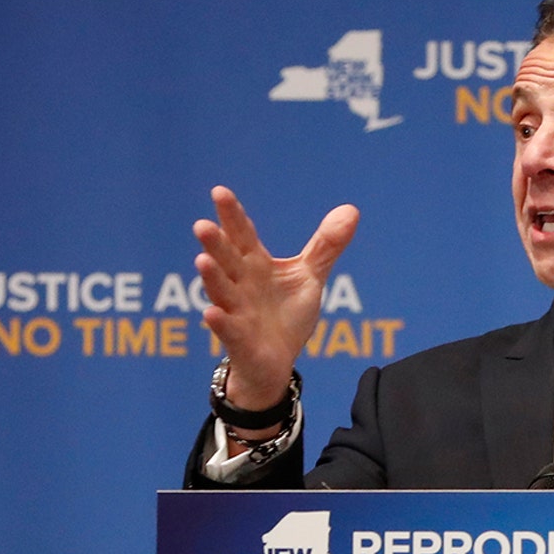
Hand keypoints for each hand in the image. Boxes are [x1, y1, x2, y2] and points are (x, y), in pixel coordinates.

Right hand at [193, 186, 358, 410]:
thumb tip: (351, 210)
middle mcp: (241, 284)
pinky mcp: (239, 339)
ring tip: (201, 260)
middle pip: (227, 259)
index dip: (232, 215)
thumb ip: (325, 245)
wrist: (278, 362)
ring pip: (222, 291)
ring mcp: (237, 311)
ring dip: (212, 277)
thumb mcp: (308, 277)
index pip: (242, 235)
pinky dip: (220, 322)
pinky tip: (211, 313)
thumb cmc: (287, 315)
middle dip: (215, 243)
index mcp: (255, 265)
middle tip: (202, 225)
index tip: (219, 191)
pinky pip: (227, 329)